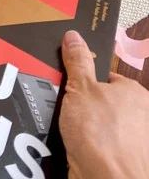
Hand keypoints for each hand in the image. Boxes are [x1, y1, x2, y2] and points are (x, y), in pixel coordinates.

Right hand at [60, 29, 148, 178]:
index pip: (107, 78)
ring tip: (62, 125)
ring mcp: (129, 142)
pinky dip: (79, 144)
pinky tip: (68, 143)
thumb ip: (78, 61)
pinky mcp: (115, 160)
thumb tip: (74, 37)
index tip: (67, 80)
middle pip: (100, 101)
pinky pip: (92, 145)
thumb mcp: (82, 87)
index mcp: (134, 94)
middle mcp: (137, 118)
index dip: (84, 79)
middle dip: (78, 103)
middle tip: (60, 103)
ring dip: (76, 125)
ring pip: (94, 125)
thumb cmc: (104, 136)